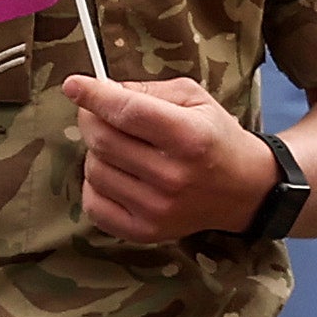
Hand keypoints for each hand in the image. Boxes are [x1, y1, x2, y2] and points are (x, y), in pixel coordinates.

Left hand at [69, 74, 275, 239]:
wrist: (243, 189)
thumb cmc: (215, 137)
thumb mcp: (195, 98)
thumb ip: (148, 89)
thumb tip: (102, 89)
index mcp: (189, 136)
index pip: (128, 112)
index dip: (94, 95)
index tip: (73, 85)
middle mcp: (172, 176)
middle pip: (104, 140)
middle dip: (91, 118)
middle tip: (97, 112)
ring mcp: (157, 209)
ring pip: (94, 170)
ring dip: (95, 151)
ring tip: (117, 146)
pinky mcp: (145, 231)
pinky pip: (94, 204)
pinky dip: (94, 184)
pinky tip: (115, 173)